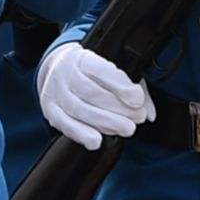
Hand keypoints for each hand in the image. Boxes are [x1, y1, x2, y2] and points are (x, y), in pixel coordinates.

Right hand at [36, 39, 153, 150]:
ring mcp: (55, 93)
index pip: (101, 71)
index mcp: (83, 59)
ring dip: (105, 123)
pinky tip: (97, 141)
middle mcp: (65, 74)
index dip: (121, 86)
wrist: (56, 69)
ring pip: (78, 109)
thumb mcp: (112, 71)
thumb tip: (149, 112)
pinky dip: (81, 134)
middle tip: (137, 118)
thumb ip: (134, 88)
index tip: (137, 100)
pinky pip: (64, 124)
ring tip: (126, 129)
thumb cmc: (90, 72)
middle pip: (90, 92)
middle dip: (118, 108)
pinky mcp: (50, 110)